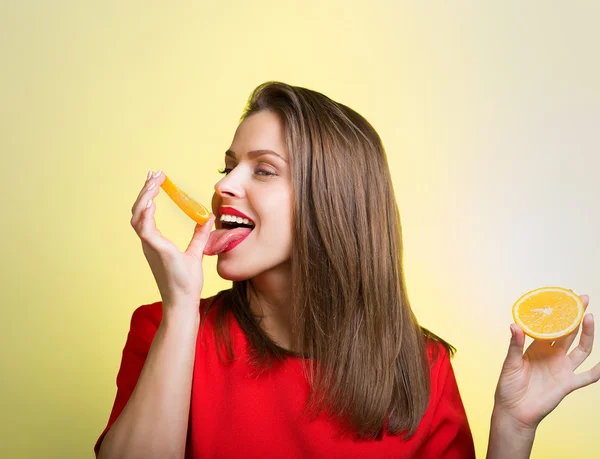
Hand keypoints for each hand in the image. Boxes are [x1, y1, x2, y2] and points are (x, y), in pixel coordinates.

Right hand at [130, 171, 215, 309]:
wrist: (185, 301)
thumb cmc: (186, 283)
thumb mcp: (196, 252)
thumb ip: (199, 235)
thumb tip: (207, 220)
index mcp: (155, 242)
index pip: (146, 213)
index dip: (148, 195)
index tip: (156, 180)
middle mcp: (149, 242)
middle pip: (139, 211)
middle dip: (145, 190)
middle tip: (154, 174)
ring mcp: (151, 246)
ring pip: (138, 217)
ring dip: (144, 198)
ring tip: (153, 183)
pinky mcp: (157, 251)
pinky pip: (145, 229)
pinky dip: (145, 215)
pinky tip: (151, 202)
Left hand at [493, 294, 599, 430]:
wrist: (514, 411)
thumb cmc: (508, 386)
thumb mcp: (510, 363)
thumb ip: (515, 345)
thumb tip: (514, 325)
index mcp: (537, 347)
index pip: (551, 326)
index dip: (558, 314)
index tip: (564, 298)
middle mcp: (553, 355)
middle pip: (569, 333)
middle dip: (576, 317)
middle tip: (583, 299)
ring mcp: (562, 369)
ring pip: (581, 349)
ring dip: (587, 335)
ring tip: (590, 318)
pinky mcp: (568, 384)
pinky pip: (587, 377)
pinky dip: (598, 370)